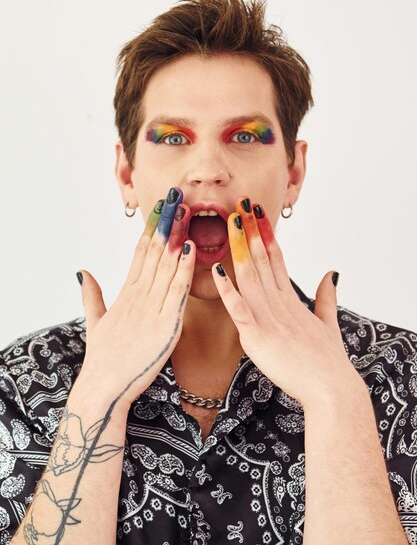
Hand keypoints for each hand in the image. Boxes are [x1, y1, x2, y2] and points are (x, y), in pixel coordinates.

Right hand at [75, 187, 195, 412]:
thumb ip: (92, 295)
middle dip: (166, 224)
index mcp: (126, 294)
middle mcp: (138, 296)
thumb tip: (82, 271)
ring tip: (185, 211)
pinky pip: (177, 292)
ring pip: (166, 266)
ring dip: (177, 237)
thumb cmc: (102, 357)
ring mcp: (151, 309)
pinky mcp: (164, 325)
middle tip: (176, 197)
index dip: (152, 229)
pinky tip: (190, 248)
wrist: (103, 386)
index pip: (140, 253)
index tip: (160, 208)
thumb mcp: (96, 322)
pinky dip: (184, 269)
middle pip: (154, 252)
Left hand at [212, 196, 360, 407]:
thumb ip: (325, 297)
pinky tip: (217, 269)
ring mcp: (267, 317)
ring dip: (238, 248)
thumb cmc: (327, 360)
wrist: (330, 387)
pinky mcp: (257, 336)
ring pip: (250, 276)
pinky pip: (239, 308)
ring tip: (229, 222)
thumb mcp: (326, 323)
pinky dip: (227, 289)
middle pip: (261, 260)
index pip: (275, 259)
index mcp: (290, 299)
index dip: (264, 235)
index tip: (256, 214)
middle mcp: (278, 302)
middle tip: (240, 204)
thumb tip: (331, 272)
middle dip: (249, 231)